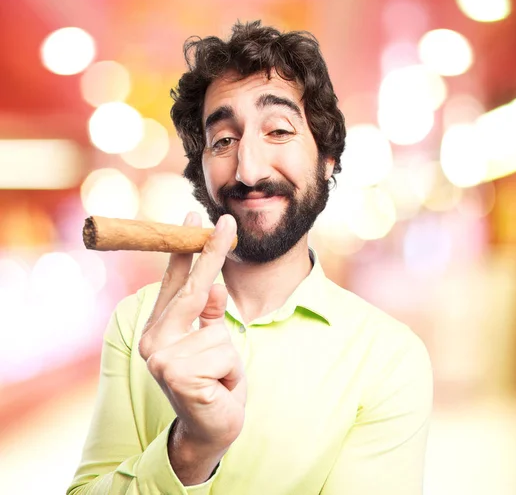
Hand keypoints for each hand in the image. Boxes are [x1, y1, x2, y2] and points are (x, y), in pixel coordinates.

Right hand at [138, 212, 245, 481]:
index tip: (195, 216)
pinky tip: (218, 388)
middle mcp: (152, 341)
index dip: (187, 250)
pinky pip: (225, 353)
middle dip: (212, 253)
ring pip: (218, 330)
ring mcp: (162, 358)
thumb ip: (209, 314)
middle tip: (227, 221)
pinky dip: (232, 371)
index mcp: (158, 330)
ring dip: (229, 354)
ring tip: (218, 377)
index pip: (176, 283)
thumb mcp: (214, 341)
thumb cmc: (214, 383)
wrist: (212, 430)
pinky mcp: (178, 374)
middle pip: (191, 290)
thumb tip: (216, 284)